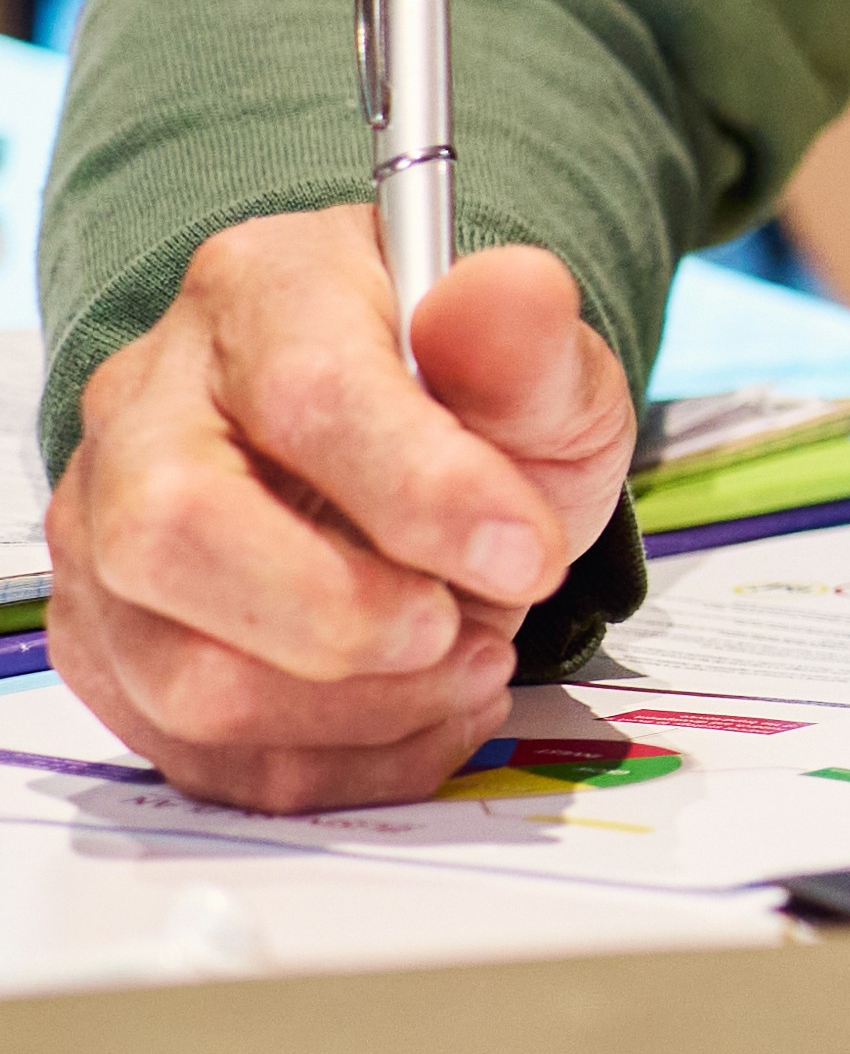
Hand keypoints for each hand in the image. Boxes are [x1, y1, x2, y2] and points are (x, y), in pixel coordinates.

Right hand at [48, 215, 633, 810]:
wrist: (424, 457)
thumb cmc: (469, 403)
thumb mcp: (539, 365)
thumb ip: (528, 341)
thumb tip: (509, 292)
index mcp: (260, 296)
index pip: (307, 398)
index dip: (423, 495)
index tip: (525, 551)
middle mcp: (147, 412)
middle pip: (175, 536)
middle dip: (346, 619)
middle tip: (467, 624)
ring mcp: (106, 537)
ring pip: (184, 675)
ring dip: (358, 707)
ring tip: (466, 659)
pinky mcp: (114, 649)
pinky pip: (205, 755)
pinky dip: (341, 761)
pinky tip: (423, 709)